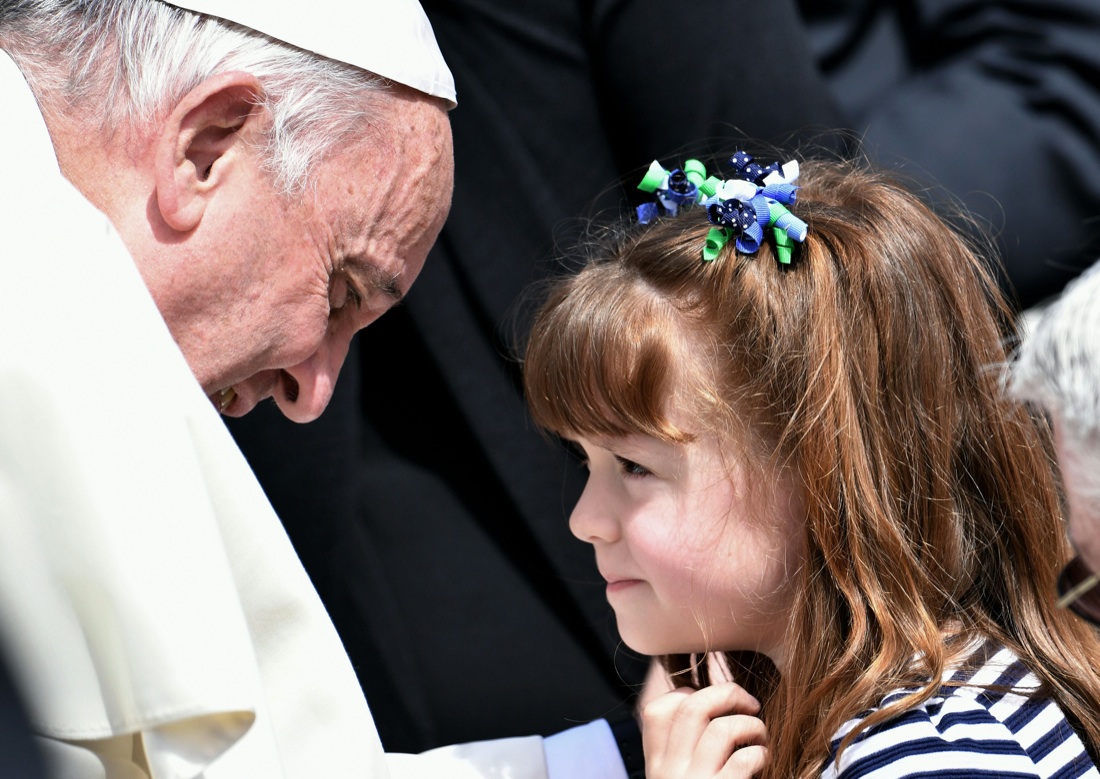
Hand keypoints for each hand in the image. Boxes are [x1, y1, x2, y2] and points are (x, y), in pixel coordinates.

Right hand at [641, 682, 767, 778]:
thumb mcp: (677, 776)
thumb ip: (684, 748)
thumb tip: (714, 701)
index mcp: (656, 764)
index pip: (656, 710)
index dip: (686, 693)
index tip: (712, 705)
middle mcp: (669, 772)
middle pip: (691, 708)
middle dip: (728, 694)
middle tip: (751, 704)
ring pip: (721, 729)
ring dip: (751, 724)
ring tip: (761, 734)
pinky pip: (744, 759)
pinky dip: (760, 752)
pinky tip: (763, 757)